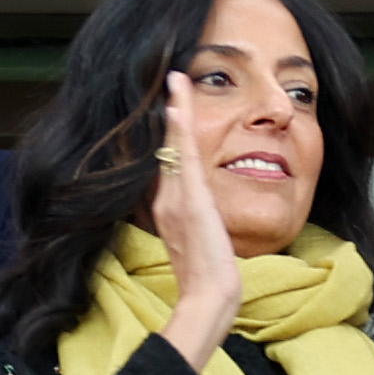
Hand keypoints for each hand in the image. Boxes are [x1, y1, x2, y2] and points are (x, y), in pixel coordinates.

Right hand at [149, 74, 242, 371]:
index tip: (173, 105)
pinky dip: (179, 133)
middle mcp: (166, 199)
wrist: (208, 297)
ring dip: (175, 110)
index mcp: (168, 207)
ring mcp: (175, 199)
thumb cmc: (208, 277)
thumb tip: (200, 213)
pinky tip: (178, 108)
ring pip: (173, 146)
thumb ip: (197, 222)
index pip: (167, 161)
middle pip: (165, 147)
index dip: (169, 132)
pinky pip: (183, 160)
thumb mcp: (200, 242)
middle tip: (173, 77)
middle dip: (169, 111)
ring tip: (177, 80)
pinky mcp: (190, 202)